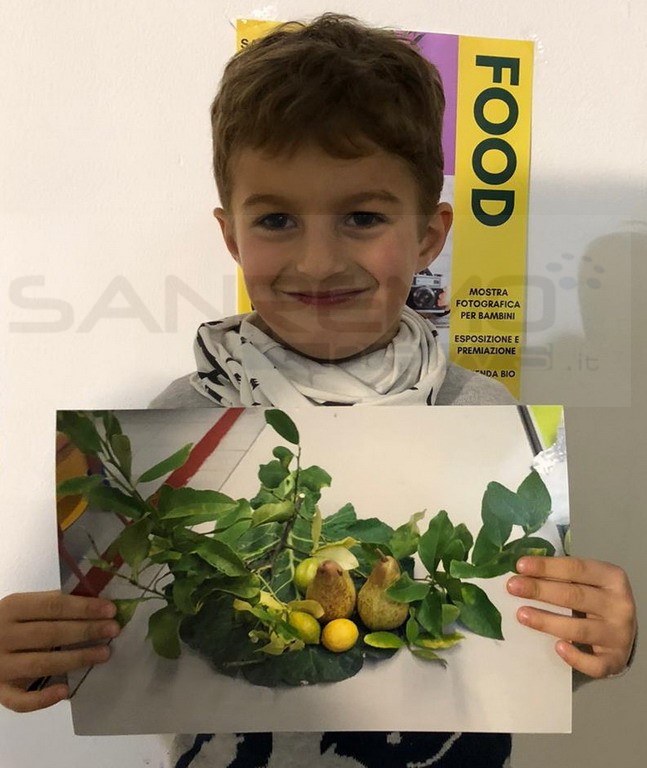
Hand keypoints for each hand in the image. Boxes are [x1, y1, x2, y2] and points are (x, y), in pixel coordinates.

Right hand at [0, 590, 120, 712]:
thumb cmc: (8, 622)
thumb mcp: (23, 606)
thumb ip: (51, 604)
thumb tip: (94, 603)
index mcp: (13, 607)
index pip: (53, 606)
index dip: (84, 607)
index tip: (110, 610)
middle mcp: (3, 636)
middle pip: (50, 633)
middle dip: (86, 631)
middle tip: (113, 630)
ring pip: (41, 664)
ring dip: (76, 659)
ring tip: (104, 654)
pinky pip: (19, 701)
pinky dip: (42, 699)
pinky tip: (65, 690)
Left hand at [506, 556, 636, 677]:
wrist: (620, 631)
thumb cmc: (595, 599)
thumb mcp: (586, 581)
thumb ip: (561, 575)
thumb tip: (521, 571)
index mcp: (612, 577)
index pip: (576, 568)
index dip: (547, 566)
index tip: (520, 566)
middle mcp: (619, 605)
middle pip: (575, 596)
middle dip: (540, 590)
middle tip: (512, 587)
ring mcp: (619, 635)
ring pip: (579, 629)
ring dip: (547, 621)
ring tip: (521, 614)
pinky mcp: (615, 660)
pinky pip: (594, 664)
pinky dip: (576, 657)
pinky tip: (557, 647)